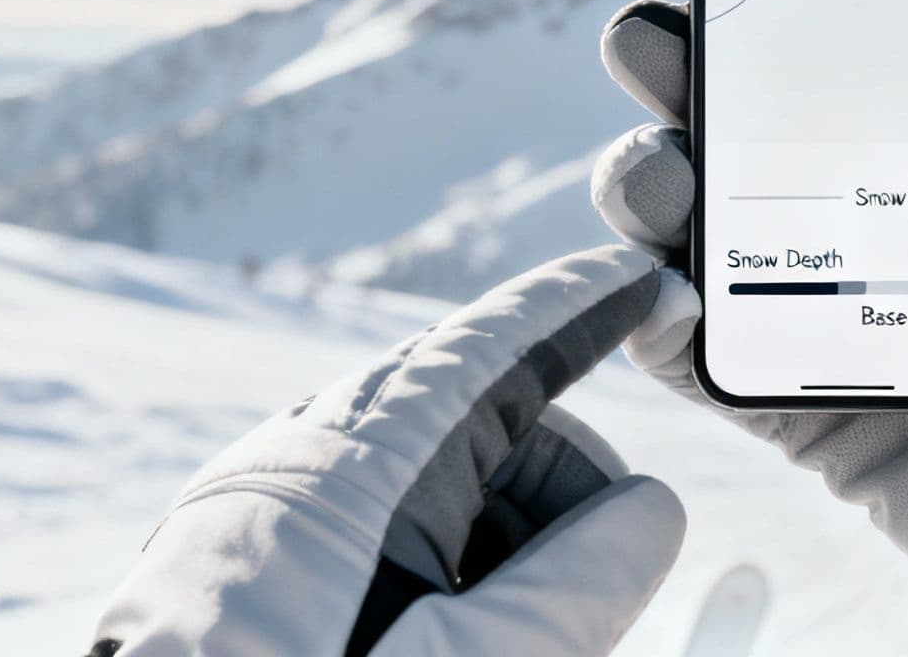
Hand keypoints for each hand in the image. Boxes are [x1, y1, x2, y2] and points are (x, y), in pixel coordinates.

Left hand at [91, 247, 683, 655]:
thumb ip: (577, 586)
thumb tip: (654, 508)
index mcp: (363, 460)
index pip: (503, 341)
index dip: (589, 304)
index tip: (656, 286)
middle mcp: (310, 455)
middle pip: (488, 425)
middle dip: (563, 497)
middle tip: (593, 609)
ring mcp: (274, 505)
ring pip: (440, 482)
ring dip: (505, 546)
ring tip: (499, 639)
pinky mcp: (251, 556)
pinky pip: (383, 526)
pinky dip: (443, 569)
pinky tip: (439, 639)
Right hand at [593, 0, 907, 655]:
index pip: (839, 67)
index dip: (776, 9)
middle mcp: (856, 219)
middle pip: (740, 131)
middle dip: (679, 77)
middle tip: (646, 41)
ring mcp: (812, 306)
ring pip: (698, 229)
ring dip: (654, 188)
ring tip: (664, 181)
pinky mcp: (786, 398)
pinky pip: (698, 355)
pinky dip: (660, 324)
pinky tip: (666, 298)